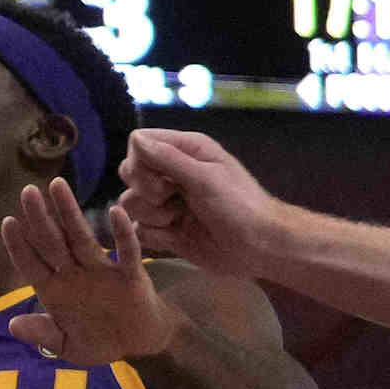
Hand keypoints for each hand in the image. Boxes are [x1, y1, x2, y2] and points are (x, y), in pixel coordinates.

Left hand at [0, 179, 181, 366]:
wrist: (139, 344)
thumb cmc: (98, 340)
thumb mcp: (68, 346)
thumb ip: (43, 335)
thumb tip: (13, 325)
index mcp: (54, 289)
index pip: (31, 263)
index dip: (19, 245)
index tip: (7, 222)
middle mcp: (74, 274)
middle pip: (53, 242)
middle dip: (40, 217)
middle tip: (27, 191)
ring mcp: (101, 271)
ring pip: (82, 238)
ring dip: (70, 213)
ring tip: (57, 185)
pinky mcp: (130, 276)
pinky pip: (126, 252)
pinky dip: (122, 234)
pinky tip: (115, 212)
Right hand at [116, 129, 288, 278]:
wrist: (260, 249)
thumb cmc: (241, 207)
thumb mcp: (206, 178)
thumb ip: (168, 158)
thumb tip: (135, 139)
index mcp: (185, 151)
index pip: (138, 143)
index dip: (142, 162)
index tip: (163, 179)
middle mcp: (171, 173)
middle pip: (129, 172)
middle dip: (145, 190)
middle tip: (173, 199)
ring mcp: (167, 203)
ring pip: (130, 202)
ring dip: (153, 214)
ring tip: (180, 219)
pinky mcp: (165, 229)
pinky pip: (138, 228)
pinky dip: (155, 234)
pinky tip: (176, 236)